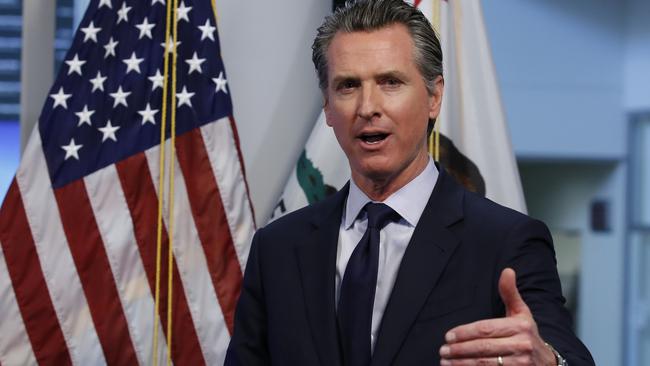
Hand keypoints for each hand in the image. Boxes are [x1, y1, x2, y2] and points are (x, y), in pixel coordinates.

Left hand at [438, 268, 555, 364]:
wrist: (547, 362)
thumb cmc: (527, 334)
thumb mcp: (521, 312)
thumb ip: (510, 293)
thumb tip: (507, 271)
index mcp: (520, 326)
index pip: (486, 329)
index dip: (465, 333)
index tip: (448, 336)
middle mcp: (522, 345)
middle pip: (483, 347)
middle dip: (460, 349)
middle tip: (443, 350)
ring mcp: (520, 363)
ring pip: (484, 363)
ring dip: (461, 363)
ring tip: (445, 361)